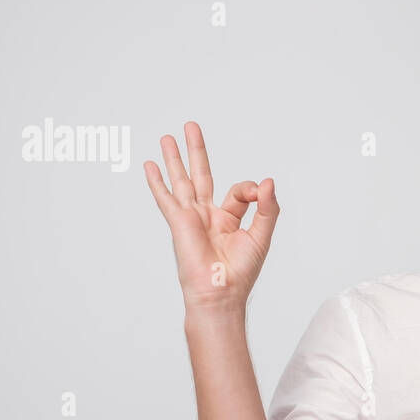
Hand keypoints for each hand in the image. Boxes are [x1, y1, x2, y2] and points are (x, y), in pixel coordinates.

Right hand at [143, 121, 279, 311]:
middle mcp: (208, 216)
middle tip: (191, 126)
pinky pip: (166, 198)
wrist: (220, 293)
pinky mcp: (180, 223)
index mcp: (229, 220)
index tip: (260, 193)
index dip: (252, 188)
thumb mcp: (262, 236)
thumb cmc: (240, 272)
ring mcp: (192, 218)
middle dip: (197, 150)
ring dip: (174, 159)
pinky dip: (157, 182)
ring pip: (182, 181)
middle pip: (202, 175)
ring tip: (167, 137)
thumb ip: (267, 208)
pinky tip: (150, 166)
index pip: (239, 191)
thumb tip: (268, 181)